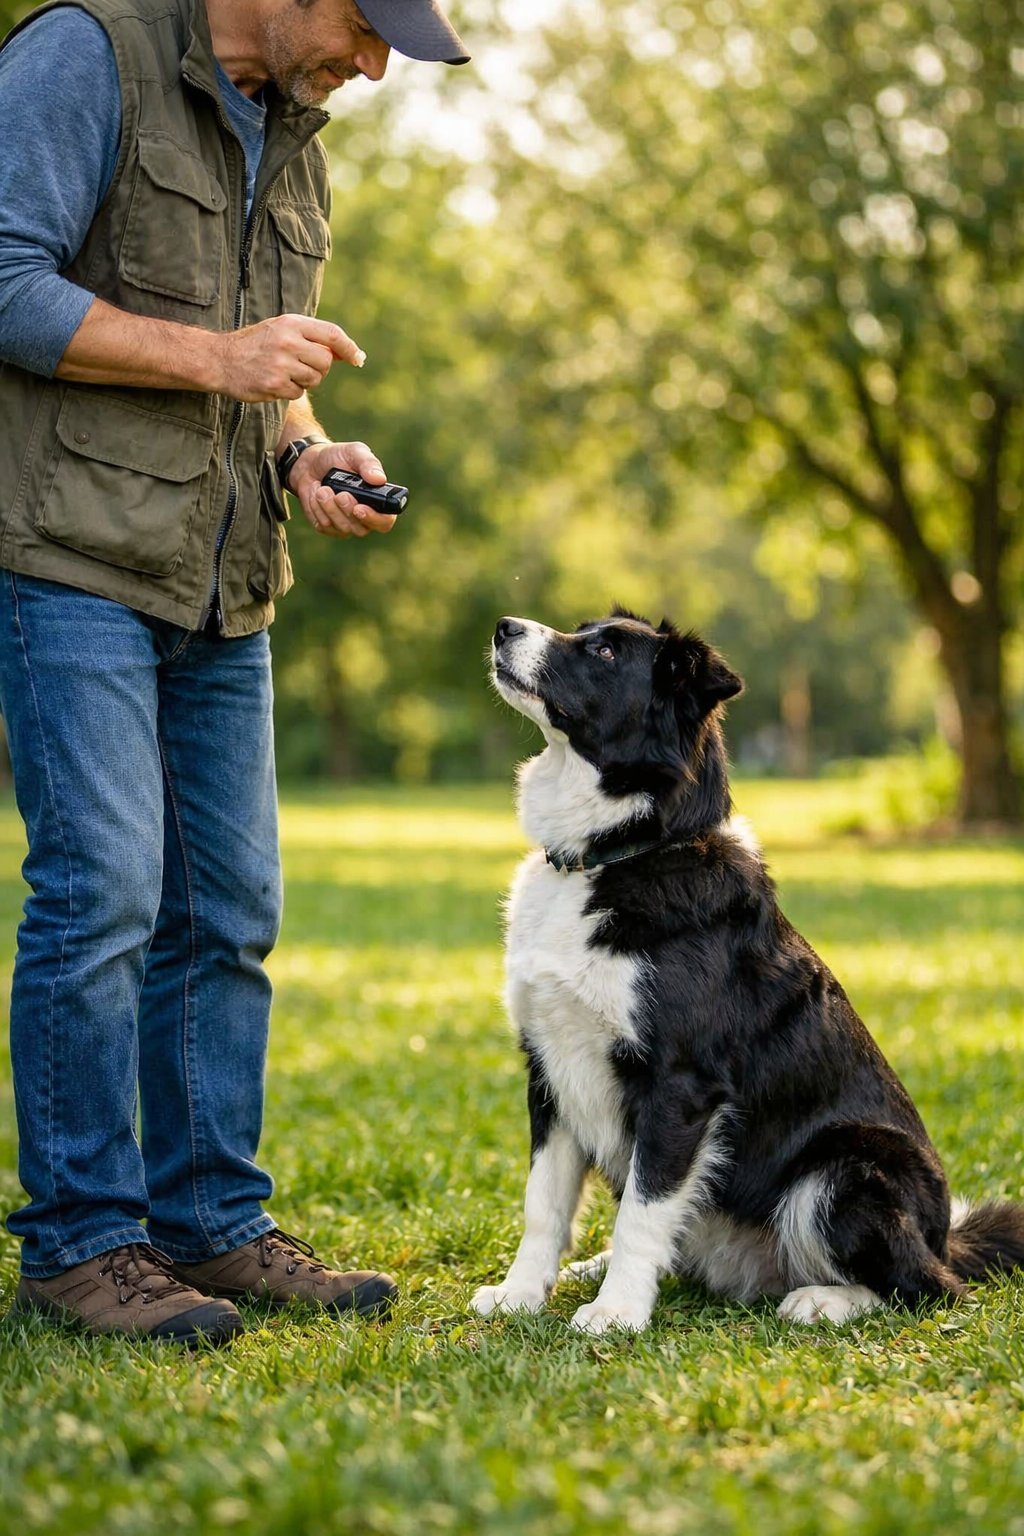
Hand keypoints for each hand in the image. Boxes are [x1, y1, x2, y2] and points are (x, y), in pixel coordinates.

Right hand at [212, 315, 365, 401]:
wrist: (220, 359)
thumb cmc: (256, 344)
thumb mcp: (281, 329)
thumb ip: (311, 337)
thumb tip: (346, 353)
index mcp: (291, 323)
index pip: (331, 334)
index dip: (349, 347)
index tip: (358, 358)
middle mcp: (287, 341)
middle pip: (325, 361)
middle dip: (320, 368)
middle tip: (301, 365)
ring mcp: (281, 364)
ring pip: (314, 379)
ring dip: (305, 380)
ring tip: (284, 372)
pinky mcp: (274, 384)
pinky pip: (299, 393)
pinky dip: (291, 391)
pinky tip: (275, 382)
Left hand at [288, 440, 396, 539]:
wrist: (311, 463)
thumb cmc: (338, 457)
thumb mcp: (355, 452)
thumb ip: (369, 464)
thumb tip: (379, 479)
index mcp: (378, 501)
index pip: (385, 522)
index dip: (374, 519)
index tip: (359, 508)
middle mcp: (365, 518)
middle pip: (361, 529)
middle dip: (347, 510)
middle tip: (339, 494)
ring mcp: (346, 525)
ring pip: (341, 528)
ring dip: (329, 507)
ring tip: (323, 488)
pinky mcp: (328, 527)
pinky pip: (323, 526)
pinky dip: (316, 508)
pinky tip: (316, 494)